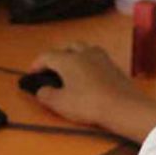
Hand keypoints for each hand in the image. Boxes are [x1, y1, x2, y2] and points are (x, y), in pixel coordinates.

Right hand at [28, 43, 151, 129]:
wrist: (123, 107)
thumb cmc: (89, 104)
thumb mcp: (60, 104)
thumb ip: (46, 95)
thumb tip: (41, 91)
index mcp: (68, 59)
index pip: (47, 55)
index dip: (37, 64)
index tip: (32, 72)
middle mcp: (84, 53)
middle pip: (66, 47)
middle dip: (57, 55)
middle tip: (51, 68)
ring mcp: (101, 57)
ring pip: (83, 48)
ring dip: (74, 55)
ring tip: (70, 68)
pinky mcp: (113, 66)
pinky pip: (96, 57)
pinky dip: (88, 62)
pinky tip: (88, 75)